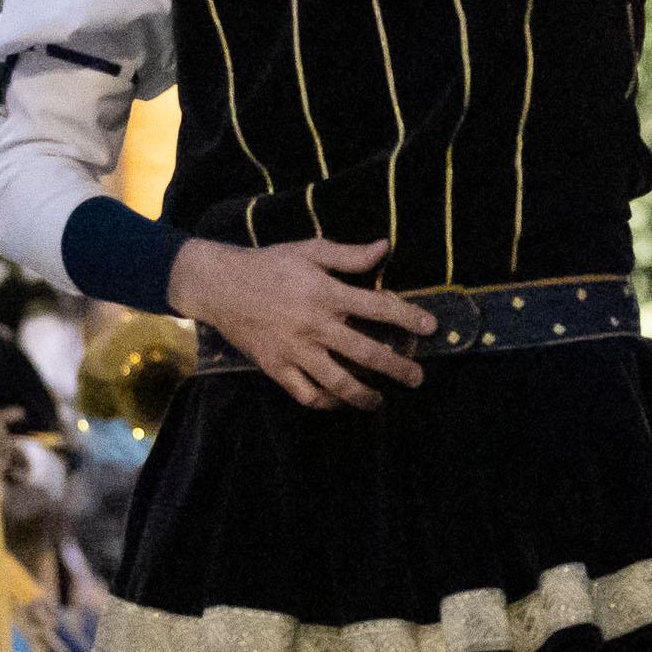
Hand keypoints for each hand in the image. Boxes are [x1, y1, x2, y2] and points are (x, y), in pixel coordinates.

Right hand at [171, 230, 433, 409]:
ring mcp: (295, 350)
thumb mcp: (309, 250)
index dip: (408, 317)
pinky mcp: (276, 367)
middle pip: (366, 353)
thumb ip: (348, 255)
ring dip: (365, 395)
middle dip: (398, 368)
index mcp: (326, 293)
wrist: (220, 285)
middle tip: (417, 378)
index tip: (431, 327)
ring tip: (379, 400)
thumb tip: (384, 248)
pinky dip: (327, 402)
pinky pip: (307, 394)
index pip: (378, 307)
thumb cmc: (269, 264)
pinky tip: (339, 401)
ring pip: (338, 382)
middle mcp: (315, 325)